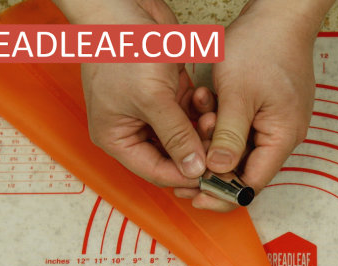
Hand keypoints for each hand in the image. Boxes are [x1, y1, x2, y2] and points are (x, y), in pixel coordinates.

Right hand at [54, 0, 214, 187]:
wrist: (123, 6)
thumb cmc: (124, 48)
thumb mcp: (152, 98)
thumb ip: (175, 136)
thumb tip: (193, 169)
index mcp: (117, 138)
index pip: (155, 172)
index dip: (184, 176)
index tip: (212, 176)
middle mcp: (133, 129)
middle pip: (171, 157)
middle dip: (196, 153)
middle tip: (220, 150)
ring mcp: (151, 112)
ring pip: (184, 137)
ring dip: (201, 132)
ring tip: (214, 121)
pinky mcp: (167, 95)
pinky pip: (189, 115)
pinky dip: (200, 112)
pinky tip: (206, 102)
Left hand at [177, 0, 333, 210]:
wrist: (281, 14)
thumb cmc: (264, 45)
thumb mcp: (237, 94)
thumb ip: (228, 137)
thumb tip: (217, 171)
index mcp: (282, 137)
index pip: (251, 184)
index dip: (221, 193)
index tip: (194, 194)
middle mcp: (285, 135)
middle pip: (246, 169)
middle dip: (213, 167)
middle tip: (183, 168)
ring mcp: (279, 122)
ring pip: (242, 148)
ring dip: (215, 141)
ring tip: (197, 121)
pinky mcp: (270, 109)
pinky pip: (244, 128)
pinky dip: (223, 125)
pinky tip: (206, 109)